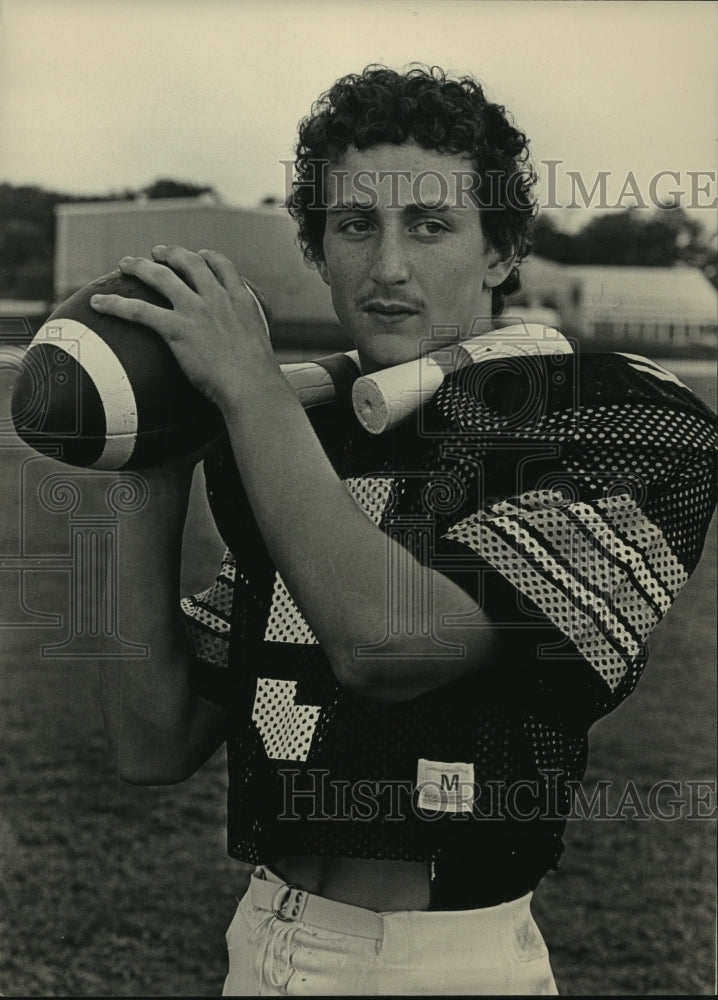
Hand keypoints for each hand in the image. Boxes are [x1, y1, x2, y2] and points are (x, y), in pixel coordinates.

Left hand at [90, 245, 277, 409]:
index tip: (199, 255)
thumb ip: (249, 338)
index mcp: (240, 300)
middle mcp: (217, 298)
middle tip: (156, 252)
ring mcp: (195, 311)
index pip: (222, 266)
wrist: (252, 386)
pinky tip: (97, 302)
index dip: (207, 257)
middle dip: (170, 254)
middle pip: (189, 263)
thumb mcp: (260, 347)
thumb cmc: (258, 378)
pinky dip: (115, 304)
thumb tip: (246, 356)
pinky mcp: (176, 329)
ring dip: (139, 266)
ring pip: (160, 277)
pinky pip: (139, 311)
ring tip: (125, 264)